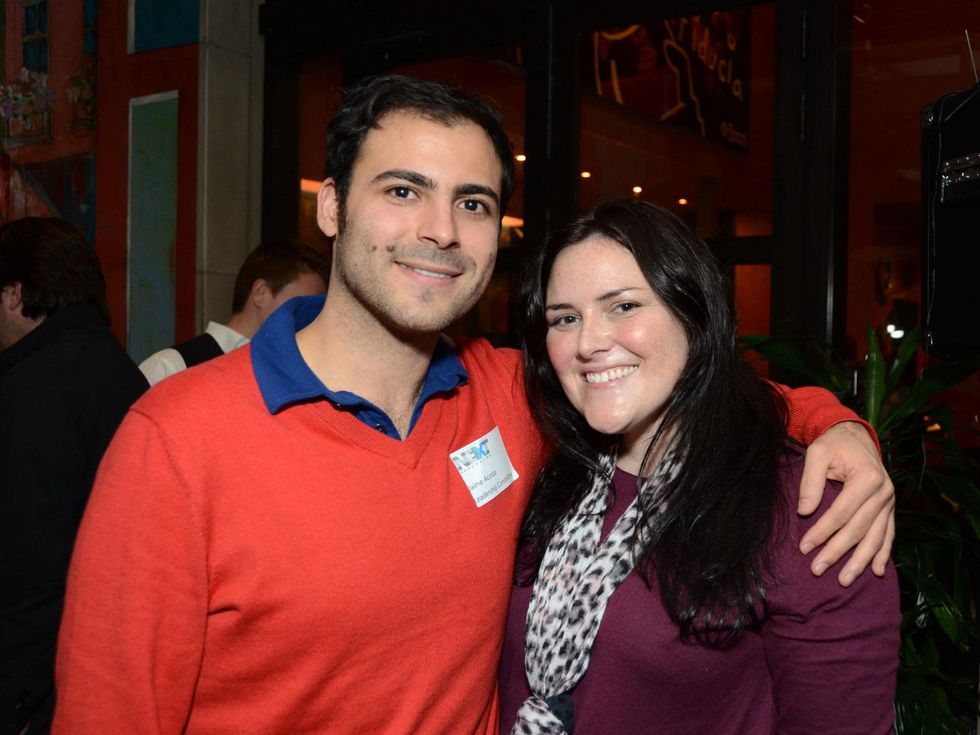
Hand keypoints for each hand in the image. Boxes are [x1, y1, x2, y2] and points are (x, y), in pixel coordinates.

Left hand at [797, 421, 894, 586]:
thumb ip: (810, 481)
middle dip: (837, 552)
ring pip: (876, 538)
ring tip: (844, 581)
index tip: (804, 547)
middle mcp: (884, 492)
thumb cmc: (833, 444)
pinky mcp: (890, 508)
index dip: (822, 532)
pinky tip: (877, 571)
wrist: (856, 435)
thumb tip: (804, 511)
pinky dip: (883, 554)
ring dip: (860, 561)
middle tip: (817, 569)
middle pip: (858, 529)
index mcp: (867, 478)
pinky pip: (889, 534)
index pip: (841, 513)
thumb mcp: (817, 453)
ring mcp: (890, 502)